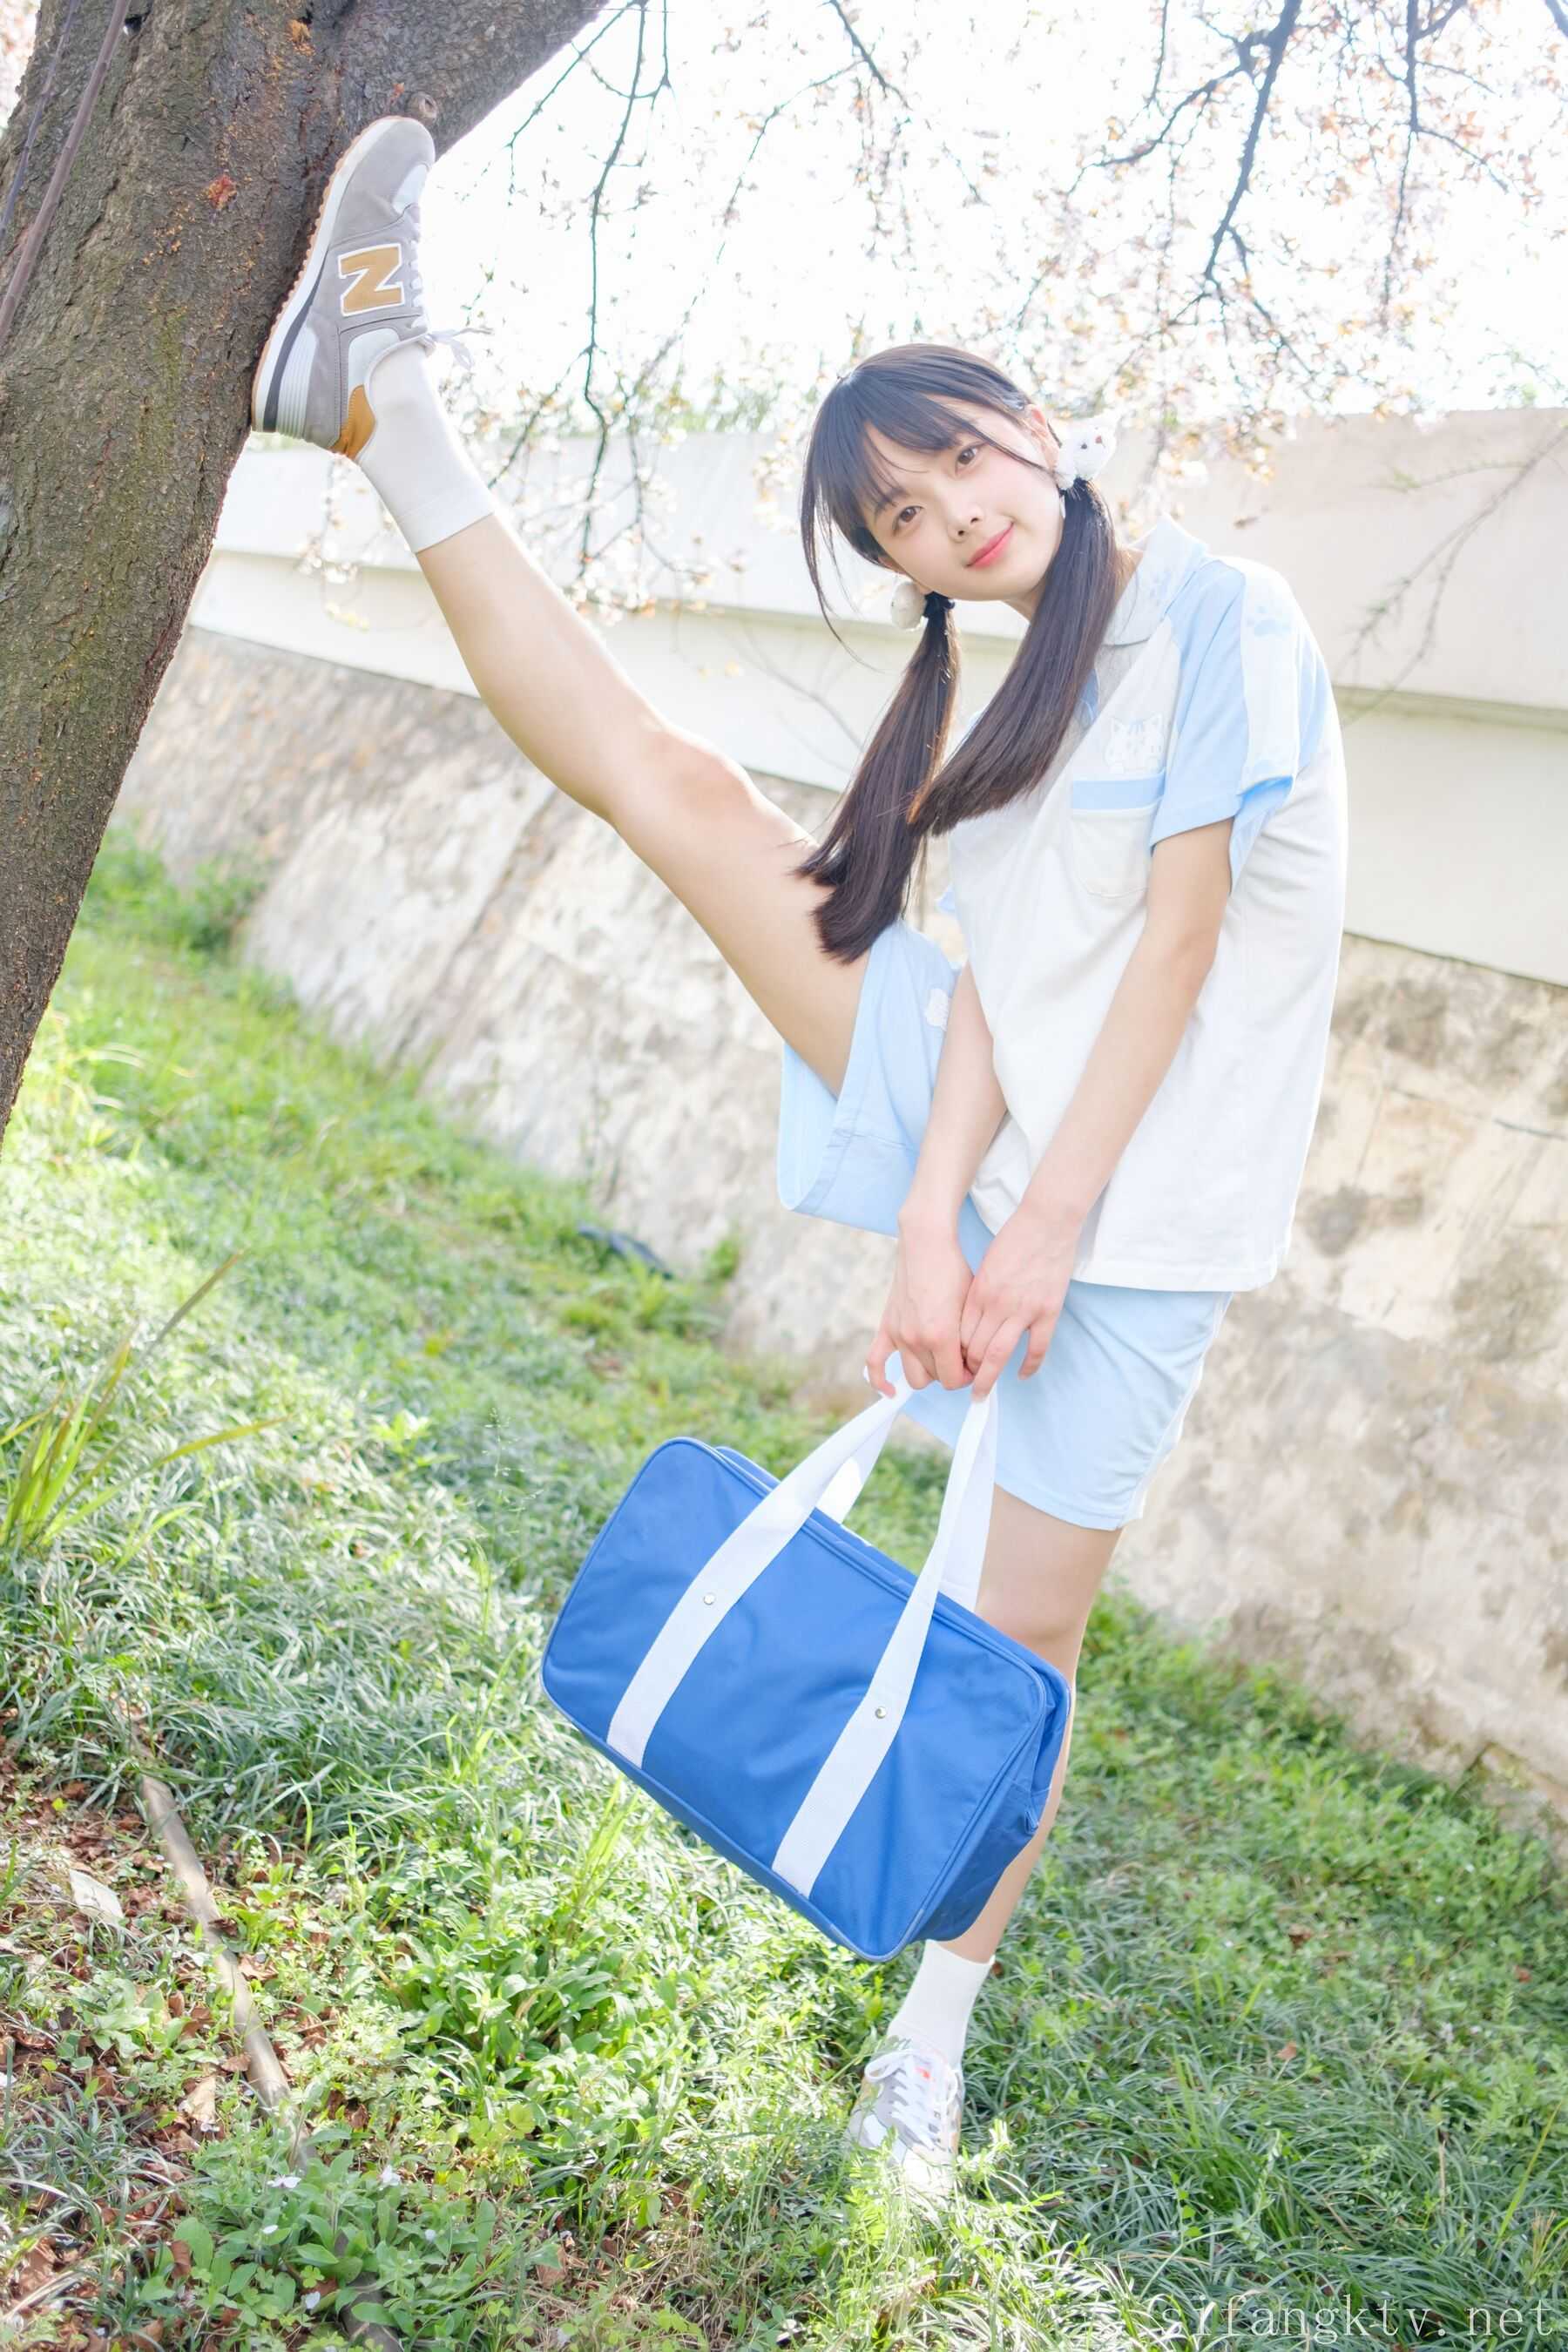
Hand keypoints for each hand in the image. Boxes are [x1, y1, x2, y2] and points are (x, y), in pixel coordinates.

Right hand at [865, 1215, 974, 1398]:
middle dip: (951, 1373)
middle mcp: (916, 1339)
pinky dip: (879, 1381)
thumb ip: (970, 1340)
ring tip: (941, 1359)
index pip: (953, 1380)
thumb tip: (972, 1363)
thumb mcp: (971, 1306)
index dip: (967, 1376)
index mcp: (940, 1335)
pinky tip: (889, 1391)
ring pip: (913, 1377)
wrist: (926, 1244)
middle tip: (961, 1358)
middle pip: (935, 1379)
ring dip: (928, 1373)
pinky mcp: (886, 1326)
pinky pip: (874, 1363)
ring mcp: (898, 1334)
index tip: (973, 1365)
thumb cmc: (954, 1270)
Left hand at [959, 1197, 1081, 1396]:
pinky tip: (1021, 1375)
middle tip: (965, 1381)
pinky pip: (1037, 1348)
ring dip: (987, 1377)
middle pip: (974, 1348)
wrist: (1046, 1222)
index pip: (958, 1334)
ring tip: (981, 1391)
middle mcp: (996, 1304)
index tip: (952, 1364)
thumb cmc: (1013, 1241)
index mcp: (978, 1292)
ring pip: (999, 1354)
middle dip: (967, 1369)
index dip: (953, 1354)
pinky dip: (1028, 1366)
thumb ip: (977, 1296)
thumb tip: (970, 1324)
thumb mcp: (984, 1268)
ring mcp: (1024, 1309)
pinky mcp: (1047, 1311)